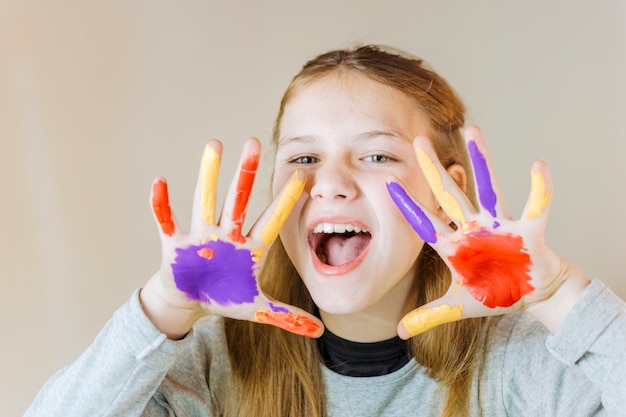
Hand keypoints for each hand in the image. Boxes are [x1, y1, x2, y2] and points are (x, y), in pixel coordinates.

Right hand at [142, 137, 323, 338]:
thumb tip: (320, 333)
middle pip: (238, 199)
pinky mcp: (176, 244)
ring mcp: (201, 236)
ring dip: (208, 175)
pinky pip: (167, 221)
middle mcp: (227, 234)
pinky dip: (161, 204)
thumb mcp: (257, 308)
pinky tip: (159, 182)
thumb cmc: (224, 296)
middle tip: (254, 142)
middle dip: (246, 173)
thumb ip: (287, 317)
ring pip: (205, 200)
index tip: (303, 175)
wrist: (190, 301)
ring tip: (214, 145)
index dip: (286, 200)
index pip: (272, 220)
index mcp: (250, 248)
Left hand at [387, 126, 587, 338]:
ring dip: (481, 160)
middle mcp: (472, 229)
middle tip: (417, 141)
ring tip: (473, 130)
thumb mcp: (458, 307)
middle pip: (449, 193)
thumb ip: (429, 315)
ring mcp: (499, 226)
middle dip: (434, 169)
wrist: (532, 296)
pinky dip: (539, 188)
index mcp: (453, 245)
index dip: (407, 205)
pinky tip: (538, 165)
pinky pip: (536, 205)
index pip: (424, 221)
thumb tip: (398, 332)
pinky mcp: (528, 230)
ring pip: (488, 187)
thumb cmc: (495, 294)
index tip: (387, 183)